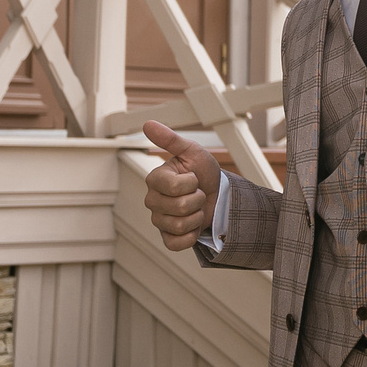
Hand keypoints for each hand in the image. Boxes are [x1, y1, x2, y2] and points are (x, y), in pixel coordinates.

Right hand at [140, 120, 220, 251]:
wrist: (219, 193)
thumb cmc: (204, 171)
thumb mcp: (192, 152)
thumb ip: (170, 139)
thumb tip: (147, 123)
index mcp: (155, 180)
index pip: (173, 186)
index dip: (191, 182)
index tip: (194, 177)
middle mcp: (152, 200)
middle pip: (179, 207)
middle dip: (198, 199)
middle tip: (198, 193)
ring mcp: (159, 220)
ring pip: (179, 225)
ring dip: (197, 216)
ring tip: (197, 207)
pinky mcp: (168, 237)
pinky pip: (176, 243)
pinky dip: (191, 235)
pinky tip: (194, 226)